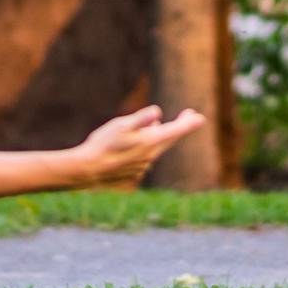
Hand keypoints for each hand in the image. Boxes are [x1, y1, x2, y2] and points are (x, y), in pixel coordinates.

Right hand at [73, 106, 207, 186]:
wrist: (88, 170)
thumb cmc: (103, 144)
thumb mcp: (121, 125)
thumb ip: (141, 119)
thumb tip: (157, 112)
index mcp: (150, 141)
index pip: (177, 130)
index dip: (189, 123)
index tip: (199, 117)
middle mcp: (151, 156)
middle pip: (169, 140)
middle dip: (179, 128)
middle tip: (187, 117)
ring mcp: (143, 167)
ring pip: (155, 149)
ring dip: (157, 138)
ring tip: (154, 127)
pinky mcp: (134, 175)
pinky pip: (143, 159)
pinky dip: (143, 151)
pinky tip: (131, 148)